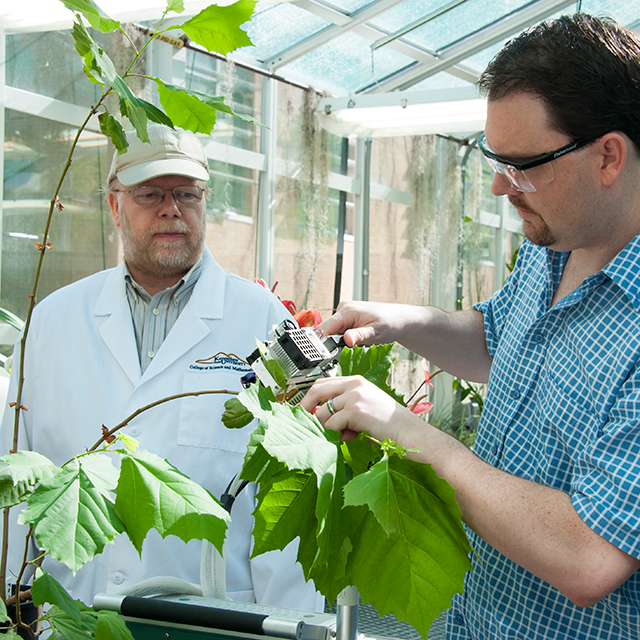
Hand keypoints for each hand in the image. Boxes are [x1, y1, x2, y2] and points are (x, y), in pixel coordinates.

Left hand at [300, 375, 418, 443]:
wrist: (411, 432)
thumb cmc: (391, 423)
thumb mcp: (367, 406)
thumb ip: (345, 407)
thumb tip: (323, 419)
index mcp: (356, 381)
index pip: (323, 382)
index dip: (310, 397)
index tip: (304, 409)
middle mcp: (354, 385)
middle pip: (316, 391)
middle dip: (305, 408)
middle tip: (302, 422)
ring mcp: (353, 397)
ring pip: (322, 412)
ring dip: (325, 427)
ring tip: (341, 434)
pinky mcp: (354, 411)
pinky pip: (332, 425)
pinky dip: (335, 434)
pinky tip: (349, 436)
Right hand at [317, 301, 414, 347]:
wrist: (399, 319)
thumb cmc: (390, 324)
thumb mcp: (375, 333)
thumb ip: (359, 336)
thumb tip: (346, 339)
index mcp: (347, 310)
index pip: (324, 328)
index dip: (319, 342)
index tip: (319, 355)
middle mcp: (343, 308)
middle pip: (326, 330)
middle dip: (331, 343)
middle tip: (344, 351)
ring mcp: (344, 312)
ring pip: (332, 331)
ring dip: (338, 341)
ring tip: (355, 344)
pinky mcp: (347, 317)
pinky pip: (338, 330)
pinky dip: (342, 338)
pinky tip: (354, 340)